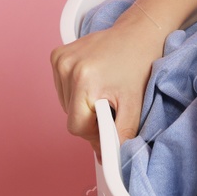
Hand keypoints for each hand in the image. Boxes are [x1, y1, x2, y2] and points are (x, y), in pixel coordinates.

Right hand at [50, 20, 164, 161]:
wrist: (139, 34)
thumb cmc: (139, 66)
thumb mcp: (134, 105)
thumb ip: (121, 135)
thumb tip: (108, 161)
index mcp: (84, 80)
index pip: (76, 127)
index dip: (95, 132)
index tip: (111, 124)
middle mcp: (67, 67)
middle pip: (70, 116)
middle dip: (90, 118)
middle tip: (112, 105)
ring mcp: (60, 59)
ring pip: (65, 103)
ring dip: (82, 105)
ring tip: (103, 90)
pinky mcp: (57, 55)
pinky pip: (62, 87)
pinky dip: (75, 91)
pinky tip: (93, 80)